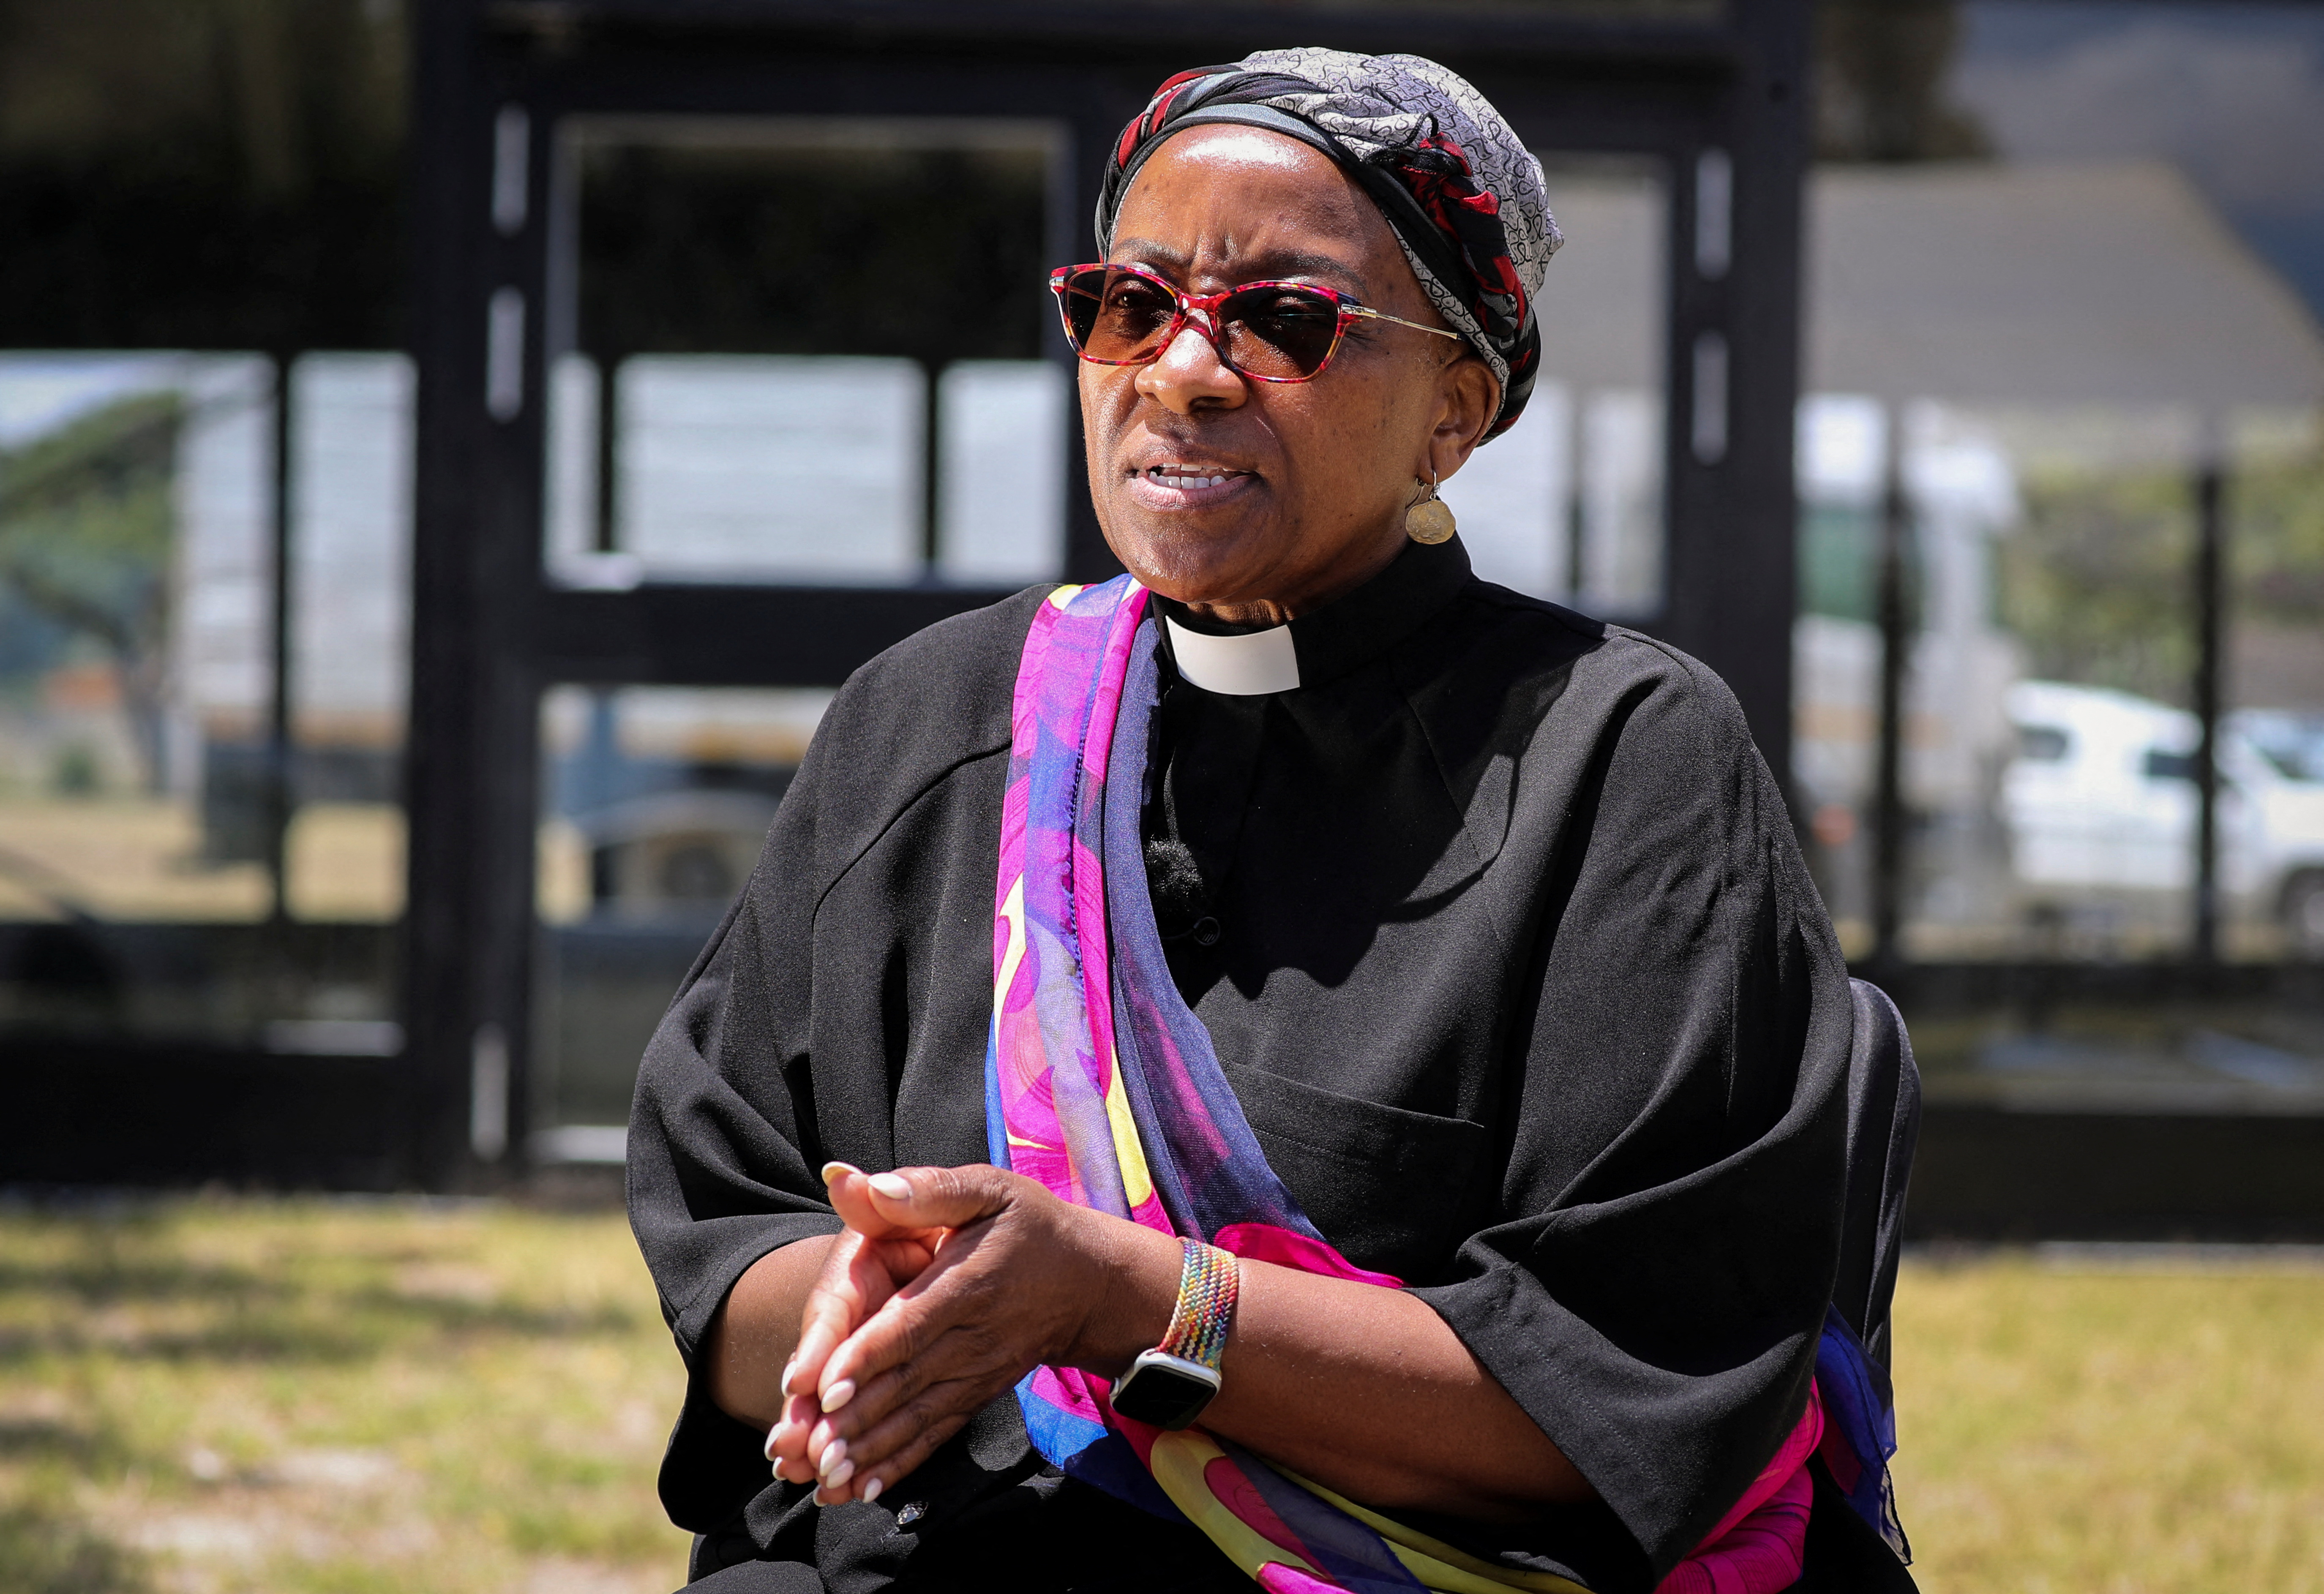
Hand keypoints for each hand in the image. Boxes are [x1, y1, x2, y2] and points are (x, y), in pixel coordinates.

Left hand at [799, 1164, 1165, 1505]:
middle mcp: (973, 1336)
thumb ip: (927, 1189)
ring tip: (826, 1479)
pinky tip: (863, 1491)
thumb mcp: (986, 1189)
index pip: (912, 1323)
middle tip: (807, 1450)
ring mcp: (976, 1372)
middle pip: (906, 1380)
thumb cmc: (1028, 1225)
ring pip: (917, 1417)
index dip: (867, 1354)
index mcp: (968, 1282)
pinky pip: (936, 1433)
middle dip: (855, 1419)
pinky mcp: (977, 1394)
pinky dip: (899, 1464)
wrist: (1088, 1281)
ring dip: (870, 1450)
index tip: (825, 1386)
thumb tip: (866, 1183)